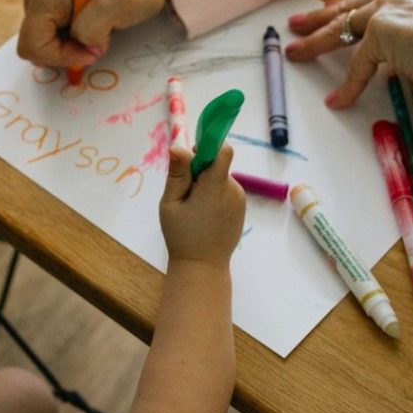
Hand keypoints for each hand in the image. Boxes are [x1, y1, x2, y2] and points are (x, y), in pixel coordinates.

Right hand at [17, 0, 167, 67]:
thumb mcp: (122, 1)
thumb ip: (94, 24)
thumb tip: (82, 45)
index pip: (34, 43)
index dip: (63, 56)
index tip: (94, 49)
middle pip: (34, 47)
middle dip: (66, 52)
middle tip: (97, 40)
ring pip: (41, 46)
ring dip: (70, 48)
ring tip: (95, 29)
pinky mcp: (45, 8)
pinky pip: (48, 41)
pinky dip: (69, 44)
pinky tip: (88, 28)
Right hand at [159, 145, 245, 267]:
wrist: (203, 266)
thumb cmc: (182, 236)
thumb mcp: (171, 204)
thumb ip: (177, 174)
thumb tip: (178, 146)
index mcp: (215, 186)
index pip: (223, 151)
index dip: (208, 147)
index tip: (192, 158)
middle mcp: (233, 190)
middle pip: (218, 165)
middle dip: (201, 171)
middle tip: (185, 193)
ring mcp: (239, 200)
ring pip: (221, 178)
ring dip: (207, 185)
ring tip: (193, 208)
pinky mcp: (241, 208)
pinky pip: (226, 191)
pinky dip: (214, 195)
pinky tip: (204, 215)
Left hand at [284, 0, 412, 107]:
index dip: (353, 5)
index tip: (334, 9)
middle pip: (351, 7)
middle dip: (321, 17)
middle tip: (297, 25)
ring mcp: (388, 8)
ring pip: (343, 29)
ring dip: (315, 43)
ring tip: (296, 54)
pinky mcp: (380, 34)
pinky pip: (357, 65)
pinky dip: (347, 86)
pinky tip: (338, 100)